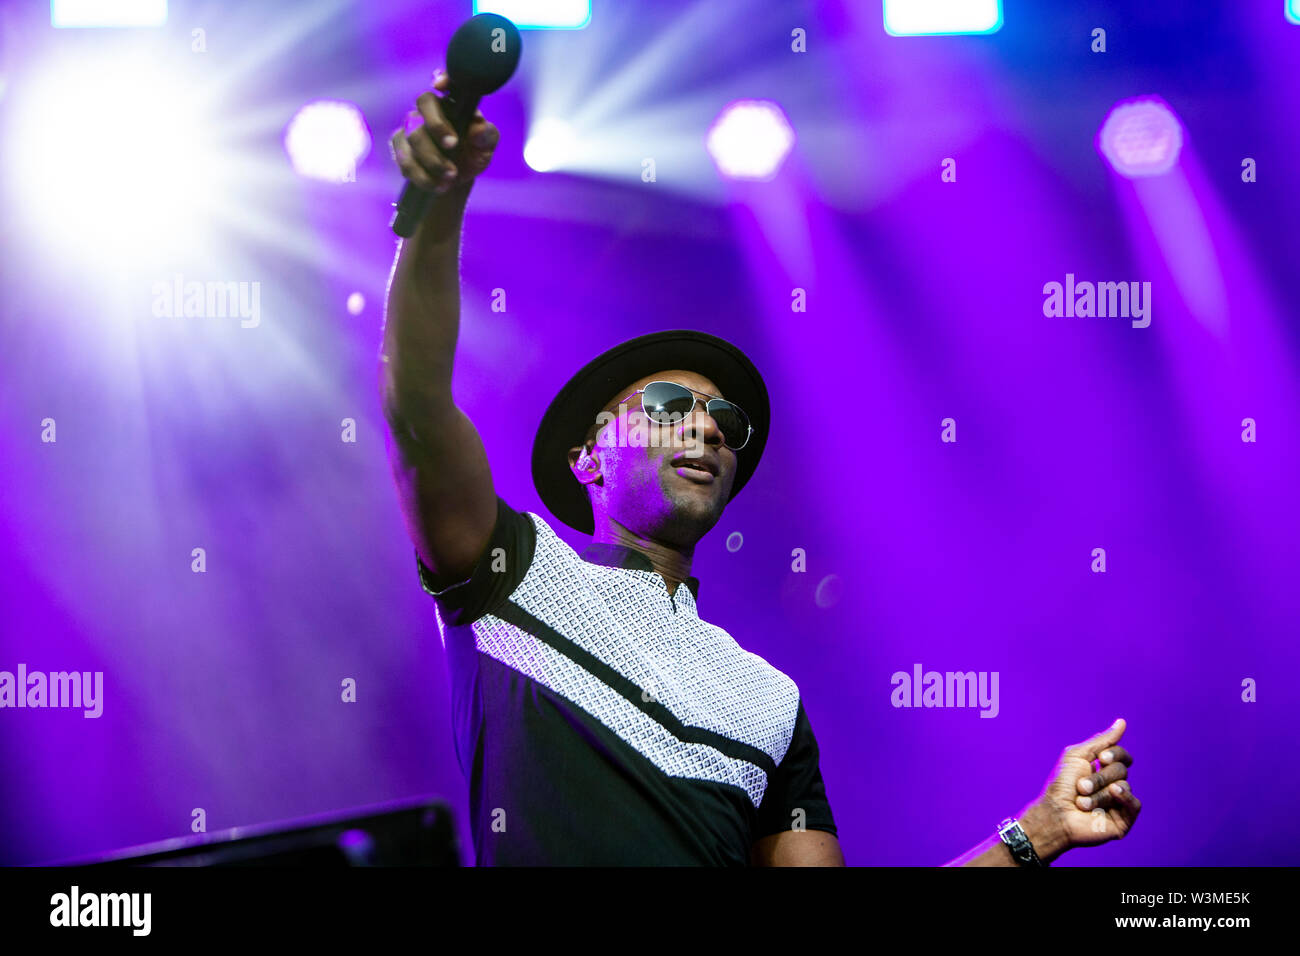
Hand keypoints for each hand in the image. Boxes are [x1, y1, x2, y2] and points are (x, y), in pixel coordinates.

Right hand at [389, 72, 499, 193]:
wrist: (454, 180)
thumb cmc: (472, 154)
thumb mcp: (485, 147)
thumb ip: (486, 136)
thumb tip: (478, 128)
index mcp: (452, 103)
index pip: (446, 83)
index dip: (442, 78)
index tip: (440, 86)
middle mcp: (429, 110)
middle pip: (423, 104)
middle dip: (437, 126)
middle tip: (453, 146)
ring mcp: (411, 127)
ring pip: (413, 136)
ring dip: (433, 160)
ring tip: (451, 176)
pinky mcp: (400, 147)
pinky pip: (405, 159)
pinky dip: (423, 176)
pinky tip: (438, 185)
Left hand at [1029, 718, 1142, 854]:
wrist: (1055, 813)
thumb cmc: (1062, 784)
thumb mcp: (1078, 755)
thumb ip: (1102, 740)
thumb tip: (1122, 722)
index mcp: (1103, 769)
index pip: (1122, 755)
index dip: (1114, 754)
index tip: (1101, 757)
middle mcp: (1112, 784)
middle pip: (1122, 770)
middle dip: (1099, 777)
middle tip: (1081, 786)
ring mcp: (1118, 803)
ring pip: (1124, 786)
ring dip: (1099, 792)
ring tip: (1082, 802)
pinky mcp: (1123, 820)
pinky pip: (1135, 804)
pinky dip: (1124, 798)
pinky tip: (1113, 794)